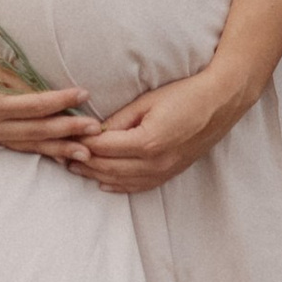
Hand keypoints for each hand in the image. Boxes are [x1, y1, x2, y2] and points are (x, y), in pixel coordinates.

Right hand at [0, 81, 98, 161]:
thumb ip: (22, 87)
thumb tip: (54, 98)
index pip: (35, 105)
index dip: (61, 100)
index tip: (84, 93)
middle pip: (36, 131)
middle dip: (68, 130)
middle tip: (95, 129)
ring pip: (30, 145)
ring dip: (59, 147)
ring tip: (85, 151)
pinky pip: (19, 147)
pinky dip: (41, 150)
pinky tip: (61, 155)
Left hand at [71, 67, 246, 196]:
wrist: (221, 103)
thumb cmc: (185, 94)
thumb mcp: (147, 101)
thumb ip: (118, 120)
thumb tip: (93, 132)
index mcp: (146, 142)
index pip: (102, 148)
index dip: (80, 143)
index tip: (64, 137)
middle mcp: (155, 162)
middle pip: (107, 168)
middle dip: (82, 161)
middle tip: (60, 154)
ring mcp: (164, 171)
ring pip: (120, 181)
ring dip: (95, 175)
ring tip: (75, 167)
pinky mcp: (170, 174)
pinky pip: (138, 187)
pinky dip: (117, 186)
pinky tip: (103, 182)